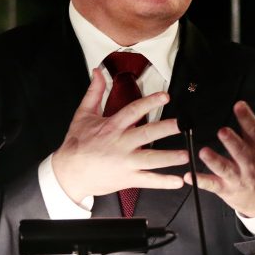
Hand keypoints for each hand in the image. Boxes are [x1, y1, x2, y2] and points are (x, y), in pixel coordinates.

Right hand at [52, 68, 188, 203]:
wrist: (68, 173)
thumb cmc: (76, 145)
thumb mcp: (83, 115)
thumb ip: (94, 92)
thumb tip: (98, 72)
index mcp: (112, 127)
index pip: (134, 110)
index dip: (150, 102)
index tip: (165, 97)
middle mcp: (121, 144)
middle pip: (147, 134)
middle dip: (166, 128)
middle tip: (182, 124)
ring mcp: (125, 162)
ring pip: (151, 159)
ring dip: (170, 157)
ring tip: (185, 154)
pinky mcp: (127, 179)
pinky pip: (148, 180)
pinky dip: (164, 182)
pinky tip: (178, 181)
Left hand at [184, 96, 254, 216]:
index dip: (247, 118)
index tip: (239, 105)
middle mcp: (250, 163)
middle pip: (240, 151)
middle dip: (232, 141)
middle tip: (222, 131)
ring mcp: (238, 177)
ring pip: (225, 168)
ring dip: (214, 161)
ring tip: (203, 152)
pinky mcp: (226, 189)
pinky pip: (212, 185)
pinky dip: (201, 181)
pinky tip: (189, 176)